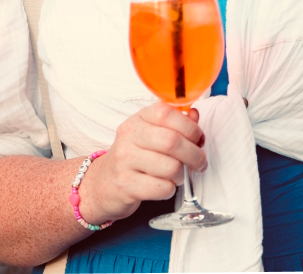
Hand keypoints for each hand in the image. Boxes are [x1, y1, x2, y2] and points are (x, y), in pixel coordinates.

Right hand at [76, 102, 205, 226]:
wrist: (103, 183)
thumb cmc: (133, 156)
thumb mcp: (150, 133)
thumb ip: (174, 123)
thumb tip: (194, 116)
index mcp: (138, 118)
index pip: (167, 112)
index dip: (190, 127)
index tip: (198, 139)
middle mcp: (129, 135)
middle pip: (172, 141)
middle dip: (194, 155)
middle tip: (199, 162)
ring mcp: (125, 160)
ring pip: (170, 167)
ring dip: (182, 175)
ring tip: (177, 175)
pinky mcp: (126, 184)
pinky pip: (162, 188)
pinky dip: (170, 189)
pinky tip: (163, 186)